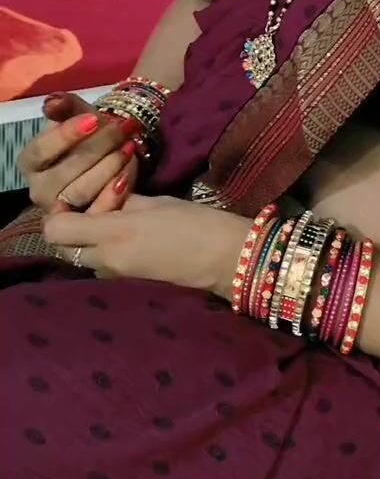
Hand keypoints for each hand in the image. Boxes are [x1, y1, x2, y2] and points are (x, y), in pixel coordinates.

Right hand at [18, 93, 139, 215]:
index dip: (66, 135)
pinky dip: (114, 193)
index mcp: (31, 162)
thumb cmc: (90, 134)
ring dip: (108, 168)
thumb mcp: (79, 115)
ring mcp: (60, 211)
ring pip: (80, 193)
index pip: (39, 151)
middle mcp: (39, 190)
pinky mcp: (83, 225)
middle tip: (122, 129)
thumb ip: (66, 106)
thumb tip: (52, 102)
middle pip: (63, 174)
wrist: (111, 153)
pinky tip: (128, 173)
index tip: (94, 119)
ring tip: (129, 148)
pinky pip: (96, 214)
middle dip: (96, 148)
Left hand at [43, 194, 250, 298]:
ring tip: (118, 220)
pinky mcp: (127, 285)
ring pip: (83, 257)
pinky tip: (131, 238)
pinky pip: (101, 266)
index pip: (55, 229)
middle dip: (73, 227)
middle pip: (64, 246)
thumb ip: (122, 199)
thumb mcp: (155, 202)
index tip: (77, 198)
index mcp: (112, 234)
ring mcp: (114, 277)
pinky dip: (106, 251)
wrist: (225, 258)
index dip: (59, 212)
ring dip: (90, 240)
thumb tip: (103, 194)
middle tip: (96, 207)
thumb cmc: (195, 223)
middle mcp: (105, 261)